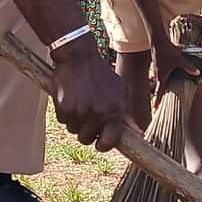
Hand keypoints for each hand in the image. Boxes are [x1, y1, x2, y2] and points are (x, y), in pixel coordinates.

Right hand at [51, 35, 129, 151]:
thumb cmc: (102, 74)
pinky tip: (70, 98)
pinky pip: (62, 121)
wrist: (78, 57)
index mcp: (113, 112)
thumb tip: (138, 133)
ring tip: (79, 103)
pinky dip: (65, 113)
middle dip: (86, 131)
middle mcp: (96, 114)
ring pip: (73, 130)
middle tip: (87, 117)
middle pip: (86, 139)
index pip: (107, 143)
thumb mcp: (121, 90)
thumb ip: (127, 115)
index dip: (102, 144)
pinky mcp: (63, 108)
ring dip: (75, 121)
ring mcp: (79, 112)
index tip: (100, 140)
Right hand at [151, 39, 199, 102]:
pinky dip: (165, 79)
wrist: (158, 41)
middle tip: (162, 104)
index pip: (158, 92)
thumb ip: (188, 66)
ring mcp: (158, 70)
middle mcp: (158, 75)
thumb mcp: (178, 59)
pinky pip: (161, 75)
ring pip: (160, 82)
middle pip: (159, 88)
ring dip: (163, 88)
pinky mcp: (159, 65)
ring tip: (167, 93)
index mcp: (162, 77)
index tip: (156, 108)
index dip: (157, 100)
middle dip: (161, 96)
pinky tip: (170, 78)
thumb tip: (198, 72)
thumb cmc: (166, 51)